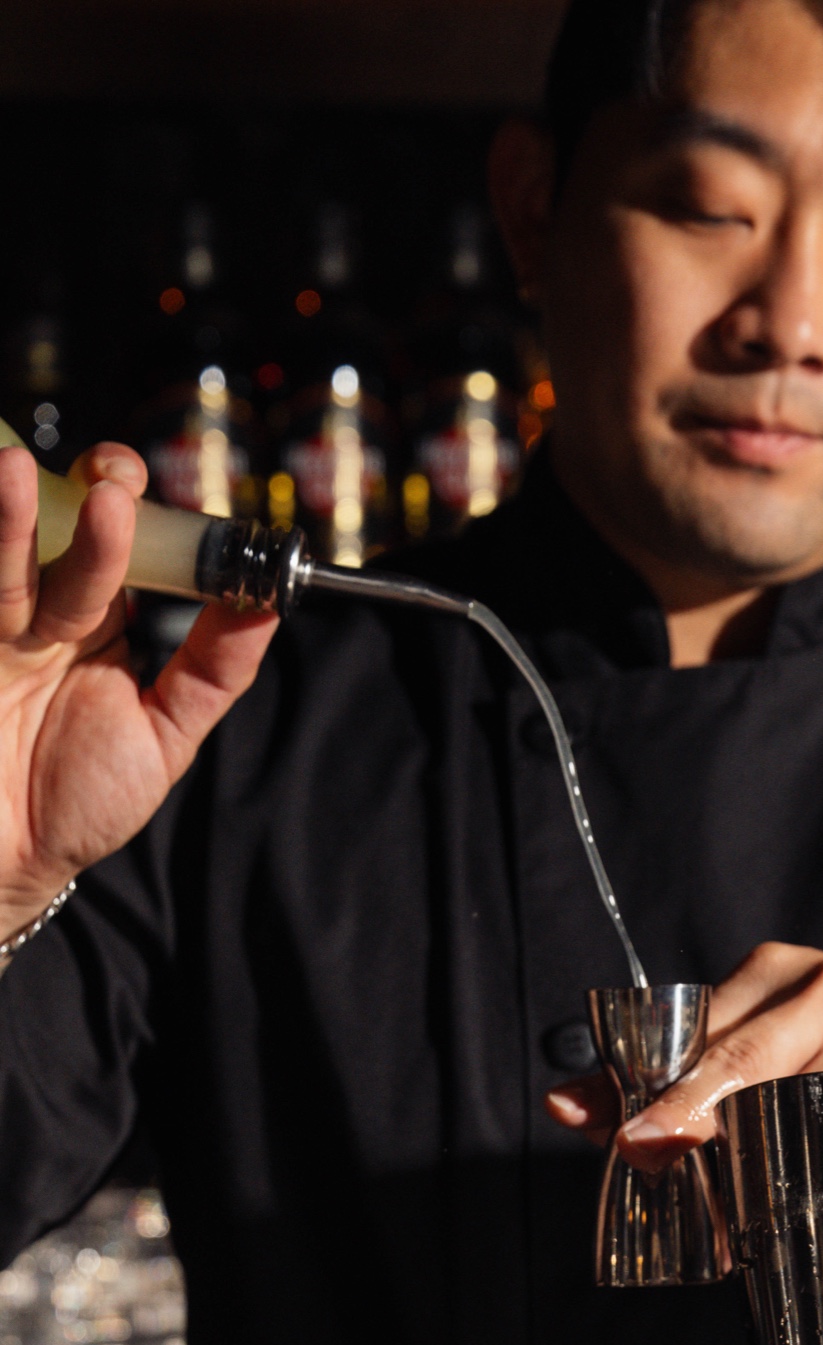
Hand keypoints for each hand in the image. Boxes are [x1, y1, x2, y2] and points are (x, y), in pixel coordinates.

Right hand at [0, 444, 277, 938]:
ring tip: (14, 477)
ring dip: (10, 517)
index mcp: (99, 620)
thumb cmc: (81, 803)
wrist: (3, 860)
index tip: (149, 496)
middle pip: (63, 530)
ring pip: (3, 558)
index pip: (122, 543)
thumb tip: (267, 602)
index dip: (135, 510)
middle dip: (86, 501)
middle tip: (110, 487)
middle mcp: (42, 610)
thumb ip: (213, 671)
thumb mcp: (164, 736)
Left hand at [544, 943, 822, 1168]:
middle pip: (721, 1051)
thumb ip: (716, 1071)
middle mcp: (812, 983)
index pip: (685, 1028)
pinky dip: (805, 1148)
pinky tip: (788, 1175)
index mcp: (774, 972)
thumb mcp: (801, 1041)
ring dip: (722, 1126)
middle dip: (669, 1105)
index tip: (578, 1113)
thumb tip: (593, 1119)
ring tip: (686, 1165)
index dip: (630, 1078)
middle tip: (635, 1148)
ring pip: (772, 1080)